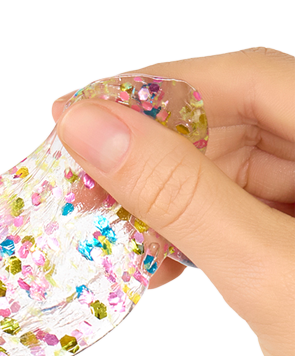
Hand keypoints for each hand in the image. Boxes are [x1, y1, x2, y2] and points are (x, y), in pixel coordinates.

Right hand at [52, 46, 294, 355]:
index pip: (252, 79)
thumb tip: (88, 123)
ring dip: (165, 195)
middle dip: (155, 148)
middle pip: (237, 122)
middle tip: (82, 174)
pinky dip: (191, 232)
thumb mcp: (273, 276)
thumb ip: (181, 193)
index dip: (163, 86)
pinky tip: (157, 261)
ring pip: (230, 170)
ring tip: (109, 226)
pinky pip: (238, 216)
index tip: (83, 110)